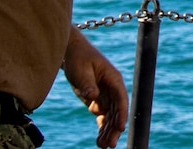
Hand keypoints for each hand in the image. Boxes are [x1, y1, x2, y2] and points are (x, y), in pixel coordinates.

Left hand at [63, 28, 127, 147]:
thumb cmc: (78, 58)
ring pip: (111, 117)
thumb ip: (88, 83)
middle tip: (110, 145)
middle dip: (115, 128)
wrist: (71, 53)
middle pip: (117, 111)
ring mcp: (106, 96)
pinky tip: (99, 141)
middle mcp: (113, 89)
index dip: (122, 114)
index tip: (121, 128)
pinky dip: (102, 128)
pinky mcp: (97, 101)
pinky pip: (102, 117)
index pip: (121, 99)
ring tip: (103, 146)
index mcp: (113, 79)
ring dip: (108, 131)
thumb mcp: (81, 70)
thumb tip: (93, 97)